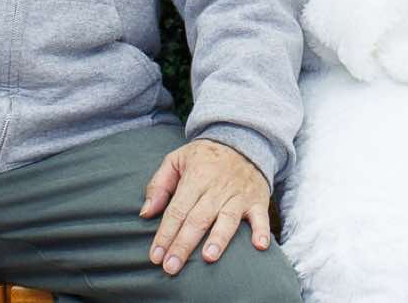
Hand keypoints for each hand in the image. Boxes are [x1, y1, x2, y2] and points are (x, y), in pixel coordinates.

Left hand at [141, 139, 272, 274]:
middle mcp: (217, 187)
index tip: (155, 256)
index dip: (165, 234)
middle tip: (171, 267)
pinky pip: (261, 217)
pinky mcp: (257, 200)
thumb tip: (146, 213)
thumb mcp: (177, 160)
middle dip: (183, 244)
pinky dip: (261, 231)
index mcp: (196, 177)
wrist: (244, 140)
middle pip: (198, 219)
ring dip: (218, 239)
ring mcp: (239, 195)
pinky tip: (259, 246)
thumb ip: (159, 185)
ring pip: (228, 219)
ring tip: (207, 257)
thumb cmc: (204, 157)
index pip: (177, 210)